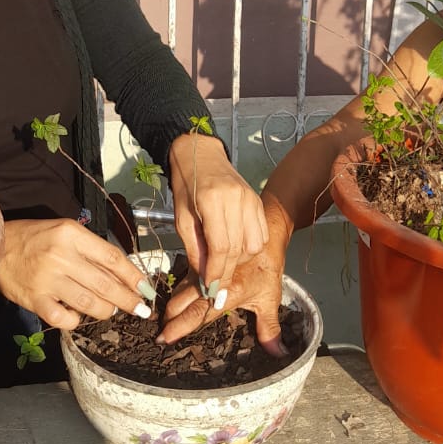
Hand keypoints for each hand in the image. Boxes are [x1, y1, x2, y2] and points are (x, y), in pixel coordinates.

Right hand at [0, 218, 155, 329]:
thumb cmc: (35, 238)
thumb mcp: (65, 232)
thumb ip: (91, 250)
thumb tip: (123, 273)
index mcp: (72, 234)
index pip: (112, 257)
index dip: (133, 276)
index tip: (146, 288)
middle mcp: (61, 256)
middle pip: (105, 284)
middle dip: (128, 300)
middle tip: (141, 308)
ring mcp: (47, 280)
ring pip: (89, 304)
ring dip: (107, 310)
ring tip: (112, 310)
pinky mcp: (35, 300)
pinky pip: (64, 319)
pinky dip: (76, 321)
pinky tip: (78, 316)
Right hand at [158, 243, 285, 354]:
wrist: (266, 233)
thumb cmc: (268, 267)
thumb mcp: (270, 298)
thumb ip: (270, 328)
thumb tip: (278, 352)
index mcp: (227, 293)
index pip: (197, 313)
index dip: (179, 326)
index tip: (164, 337)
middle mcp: (211, 281)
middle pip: (180, 302)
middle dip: (168, 318)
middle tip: (158, 334)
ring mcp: (203, 270)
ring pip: (178, 289)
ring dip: (170, 305)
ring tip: (161, 321)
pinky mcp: (200, 262)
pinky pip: (183, 278)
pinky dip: (176, 291)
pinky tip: (172, 302)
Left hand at [167, 133, 268, 296]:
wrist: (200, 155)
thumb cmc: (186, 184)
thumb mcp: (182, 217)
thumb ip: (194, 248)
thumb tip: (204, 277)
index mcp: (213, 200)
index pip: (220, 247)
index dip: (216, 272)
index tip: (210, 288)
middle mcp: (236, 200)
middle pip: (238, 249)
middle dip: (227, 273)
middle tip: (216, 287)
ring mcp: (250, 199)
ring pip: (253, 245)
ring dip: (239, 261)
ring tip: (224, 261)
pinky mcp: (257, 201)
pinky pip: (261, 234)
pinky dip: (250, 247)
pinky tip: (236, 247)